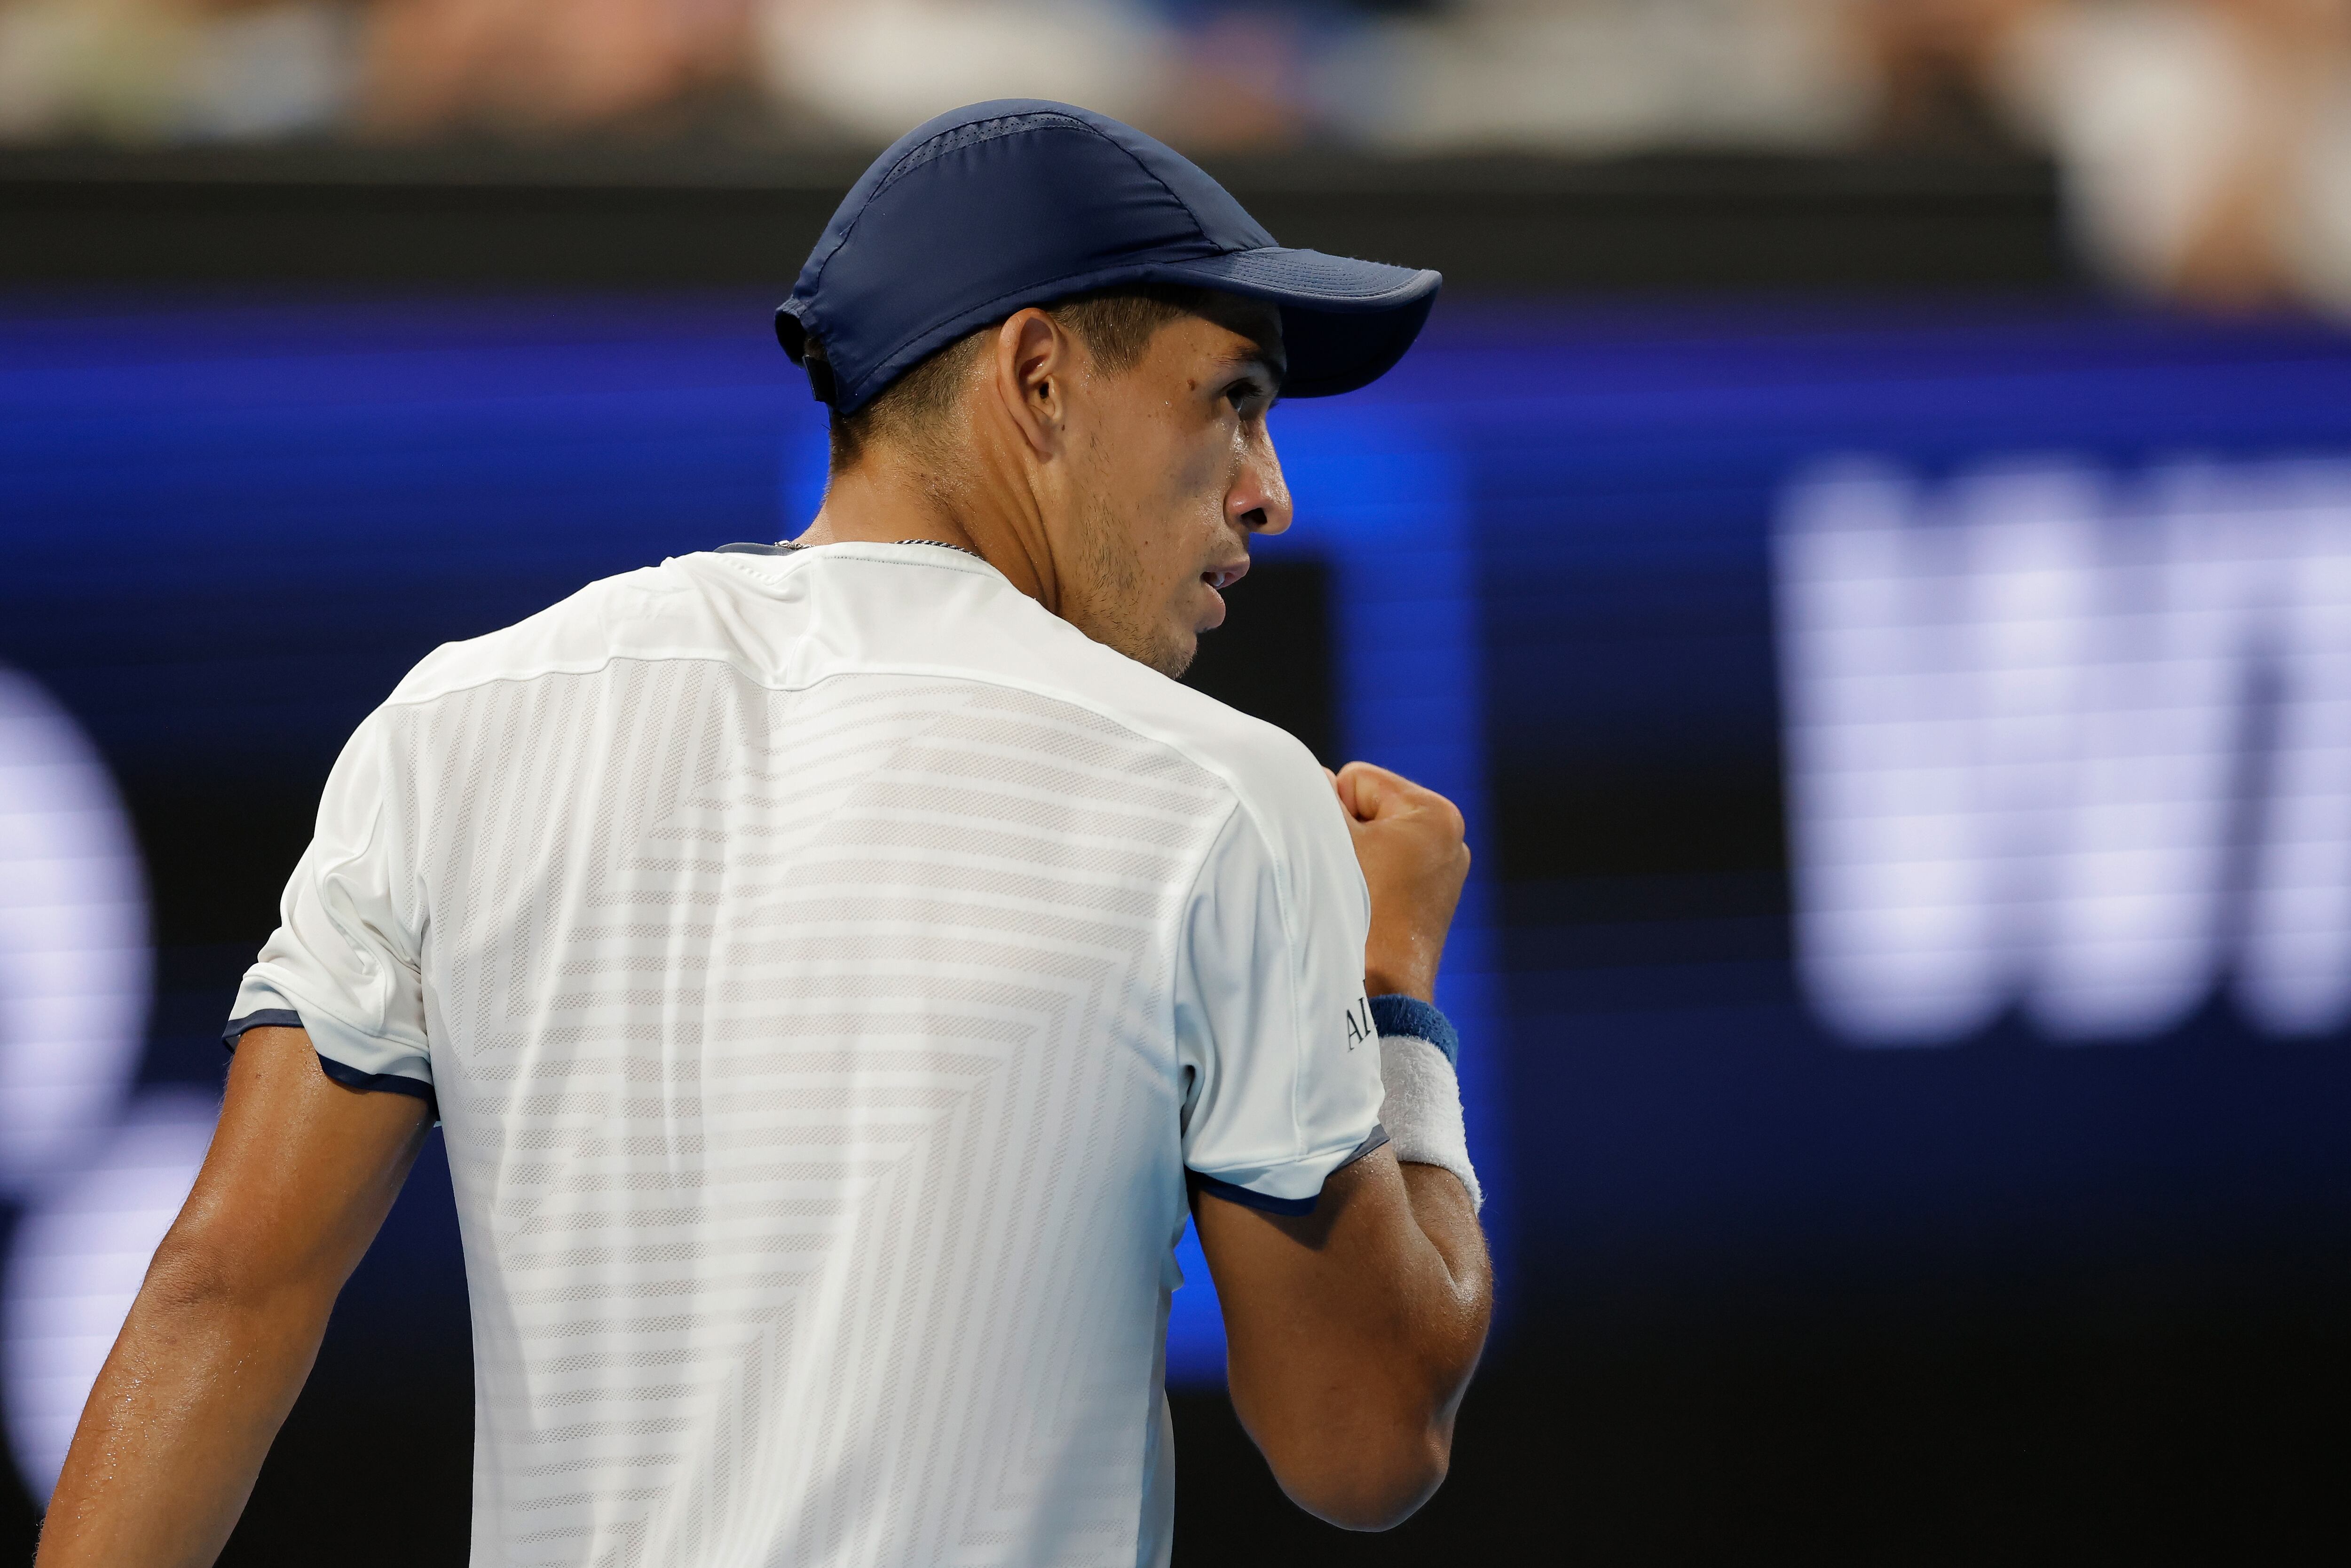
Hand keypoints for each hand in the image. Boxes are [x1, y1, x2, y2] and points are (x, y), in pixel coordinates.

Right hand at [1330, 762, 1469, 1002]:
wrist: (1380, 993)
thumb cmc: (1358, 912)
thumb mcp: (1330, 839)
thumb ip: (1316, 796)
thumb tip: (1310, 777)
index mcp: (1437, 814)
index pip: (1357, 779)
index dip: (1334, 811)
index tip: (1339, 854)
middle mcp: (1451, 838)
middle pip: (1370, 807)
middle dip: (1349, 832)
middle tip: (1346, 875)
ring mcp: (1445, 870)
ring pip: (1377, 838)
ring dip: (1356, 857)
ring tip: (1356, 893)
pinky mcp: (1433, 898)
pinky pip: (1389, 867)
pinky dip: (1370, 879)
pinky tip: (1366, 906)